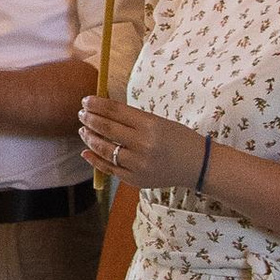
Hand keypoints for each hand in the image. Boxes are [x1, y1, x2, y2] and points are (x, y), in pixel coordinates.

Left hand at [78, 93, 205, 191]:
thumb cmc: (178, 139)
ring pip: (104, 149)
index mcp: (150, 125)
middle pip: (107, 129)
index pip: (115, 111)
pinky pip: (109, 169)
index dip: (97, 105)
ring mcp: (138, 164)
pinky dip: (94, 160)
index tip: (86, 100)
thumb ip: (133, 119)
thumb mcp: (159, 122)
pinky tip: (86, 151)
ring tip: (83, 130)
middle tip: (81, 113)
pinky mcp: (135, 179)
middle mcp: (142, 144)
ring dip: (90, 138)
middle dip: (90, 119)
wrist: (197, 166)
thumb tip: (104, 110)